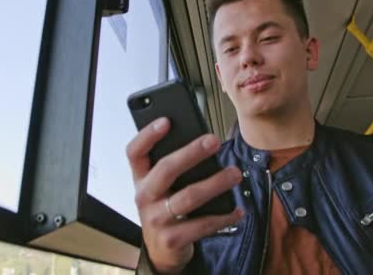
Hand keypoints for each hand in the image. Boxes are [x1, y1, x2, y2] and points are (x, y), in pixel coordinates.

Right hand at [126, 117, 243, 273]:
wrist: (162, 251)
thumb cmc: (165, 208)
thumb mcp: (161, 188)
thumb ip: (173, 167)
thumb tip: (203, 143)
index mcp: (140, 179)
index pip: (135, 152)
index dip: (148, 135)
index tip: (166, 121)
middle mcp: (145, 197)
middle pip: (165, 170)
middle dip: (191, 153)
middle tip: (213, 141)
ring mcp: (156, 219)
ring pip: (188, 197)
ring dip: (215, 183)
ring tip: (235, 173)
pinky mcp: (172, 239)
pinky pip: (202, 225)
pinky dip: (223, 216)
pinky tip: (237, 209)